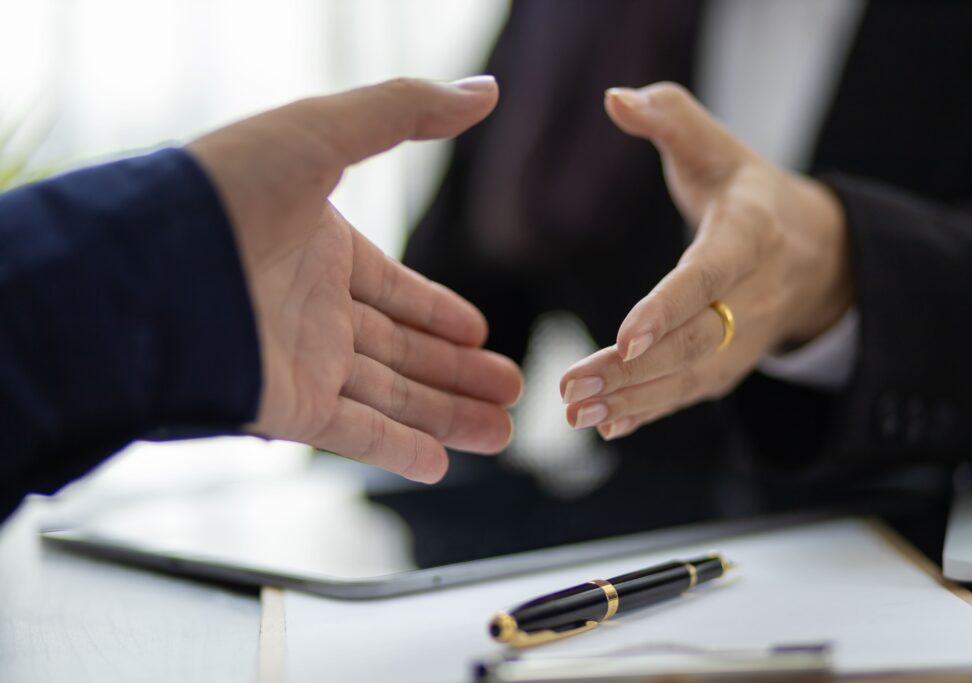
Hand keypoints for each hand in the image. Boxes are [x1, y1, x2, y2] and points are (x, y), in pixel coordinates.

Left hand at [188, 77, 522, 482]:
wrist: (143, 268)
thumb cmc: (224, 191)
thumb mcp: (322, 133)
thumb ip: (403, 112)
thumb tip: (482, 93)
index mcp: (322, 249)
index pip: (396, 290)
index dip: (441, 312)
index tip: (481, 332)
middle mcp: (314, 309)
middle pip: (405, 349)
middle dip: (460, 371)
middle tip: (510, 388)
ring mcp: (302, 361)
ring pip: (392, 396)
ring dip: (447, 416)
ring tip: (501, 430)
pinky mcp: (287, 406)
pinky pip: (356, 433)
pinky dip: (399, 451)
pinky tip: (440, 463)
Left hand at [560, 82, 852, 439]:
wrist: (813, 251)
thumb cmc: (747, 192)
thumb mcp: (717, 146)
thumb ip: (670, 117)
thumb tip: (615, 97)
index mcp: (752, 234)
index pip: (709, 275)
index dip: (669, 307)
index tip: (625, 336)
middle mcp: (755, 295)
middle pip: (694, 341)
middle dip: (633, 370)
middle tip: (572, 389)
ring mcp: (747, 338)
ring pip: (690, 377)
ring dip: (632, 400)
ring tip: (575, 413)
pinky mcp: (733, 365)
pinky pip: (691, 393)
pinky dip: (650, 412)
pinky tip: (608, 425)